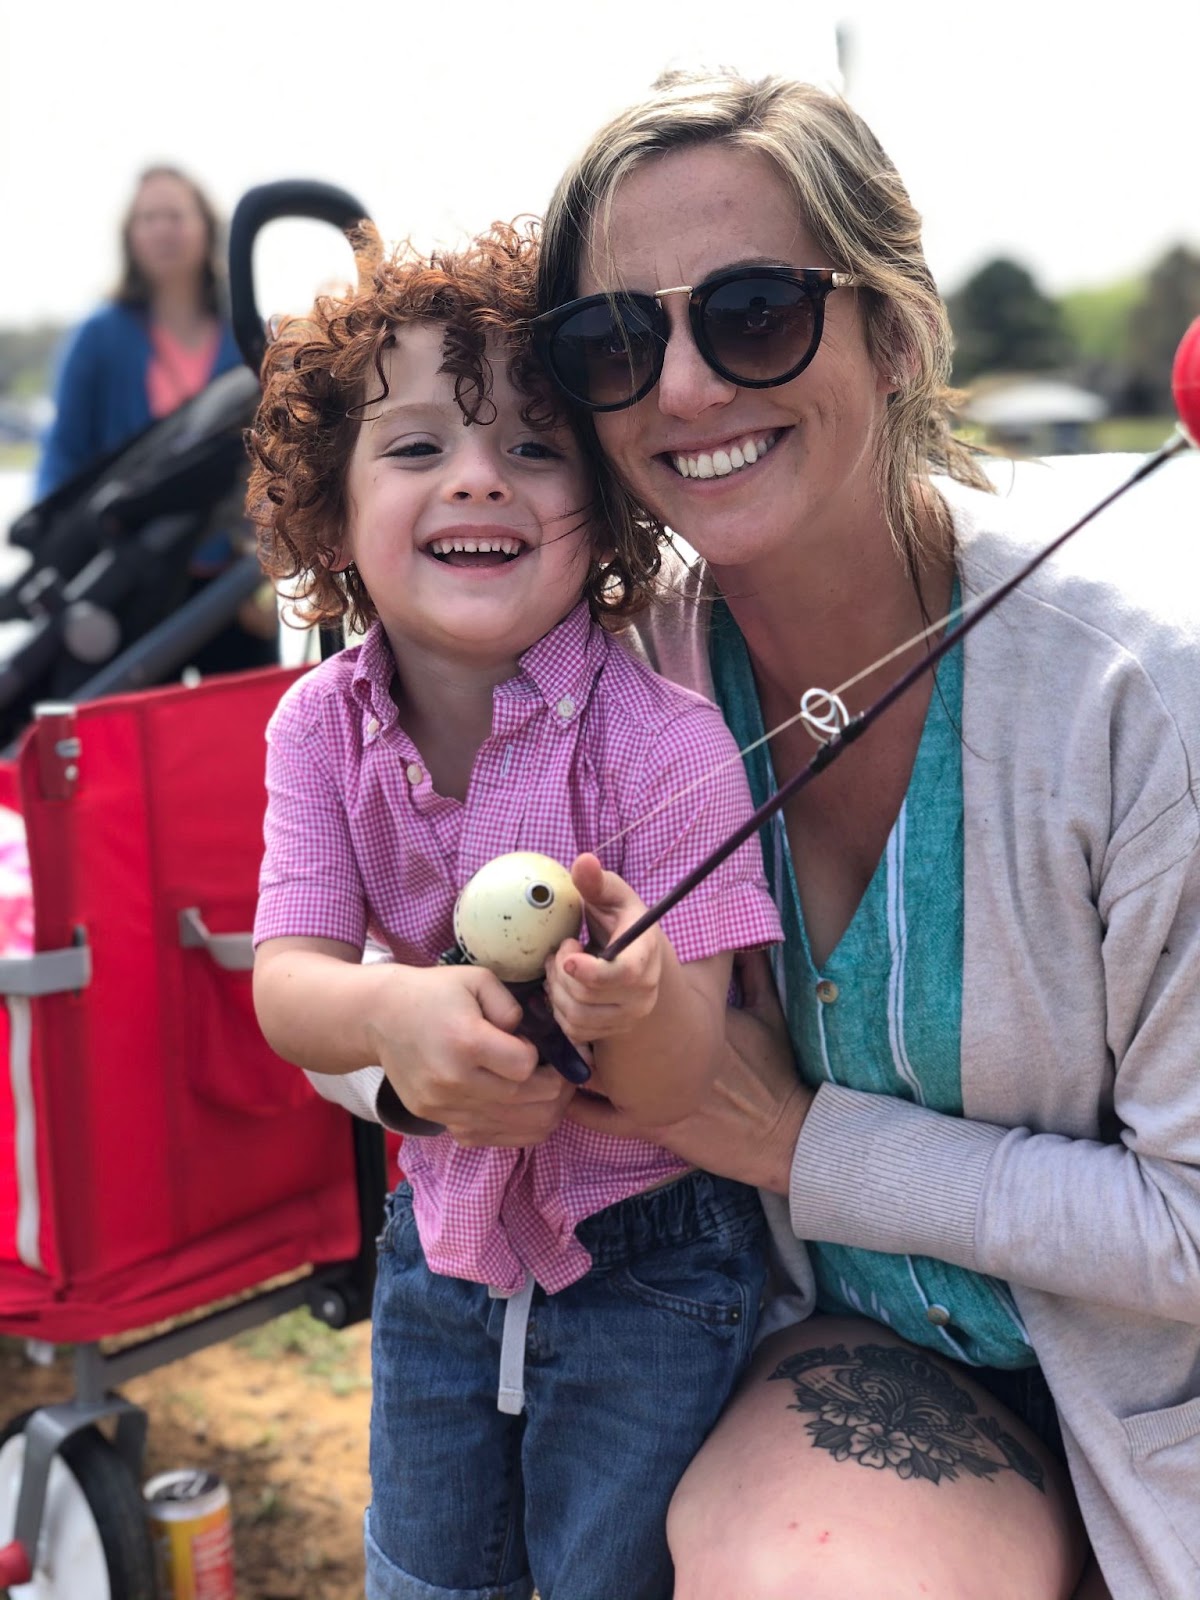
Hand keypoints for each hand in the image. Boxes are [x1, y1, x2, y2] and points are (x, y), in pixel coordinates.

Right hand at [370, 964, 574, 1146]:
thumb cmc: (433, 993)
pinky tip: (525, 1109)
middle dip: (556, 1088)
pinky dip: (517, 1130)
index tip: (535, 1044)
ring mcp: (444, 1107)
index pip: (526, 1065)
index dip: (541, 1055)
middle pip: (526, 1100)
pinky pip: (491, 1139)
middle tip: (563, 1074)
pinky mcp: (438, 1120)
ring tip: (552, 1094)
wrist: (379, 1017)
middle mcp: (453, 1081)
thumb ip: (512, 1006)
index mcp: (465, 1041)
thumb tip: (530, 1040)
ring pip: (515, 1127)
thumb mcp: (476, 979)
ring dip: (544, 1113)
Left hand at [543, 853, 664, 1044]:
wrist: (633, 957)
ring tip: (558, 969)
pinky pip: (574, 1032)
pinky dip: (559, 1011)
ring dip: (555, 991)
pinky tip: (563, 989)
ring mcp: (629, 1017)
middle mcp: (643, 992)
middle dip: (560, 971)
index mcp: (646, 955)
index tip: (567, 959)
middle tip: (559, 950)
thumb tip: (583, 861)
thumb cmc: (619, 920)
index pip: (626, 973)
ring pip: (576, 1017)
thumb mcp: (611, 896)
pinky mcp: (612, 1032)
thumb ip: (596, 882)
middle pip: (587, 996)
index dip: (593, 972)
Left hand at [566, 947, 811, 1191]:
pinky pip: (601, 1118)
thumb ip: (752, 973)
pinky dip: (581, 1106)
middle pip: (601, 1027)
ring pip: (592, 1070)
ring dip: (578, 1055)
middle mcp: (660, 1058)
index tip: (592, 964)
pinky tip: (567, 1095)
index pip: (630, 994)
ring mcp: (651, 1095)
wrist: (779, 1128)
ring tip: (564, 1042)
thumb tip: (748, 941)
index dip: (606, 980)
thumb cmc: (770, 1071)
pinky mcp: (649, 1127)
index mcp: (681, 1024)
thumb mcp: (764, 1014)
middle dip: (583, 1011)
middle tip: (568, 1000)